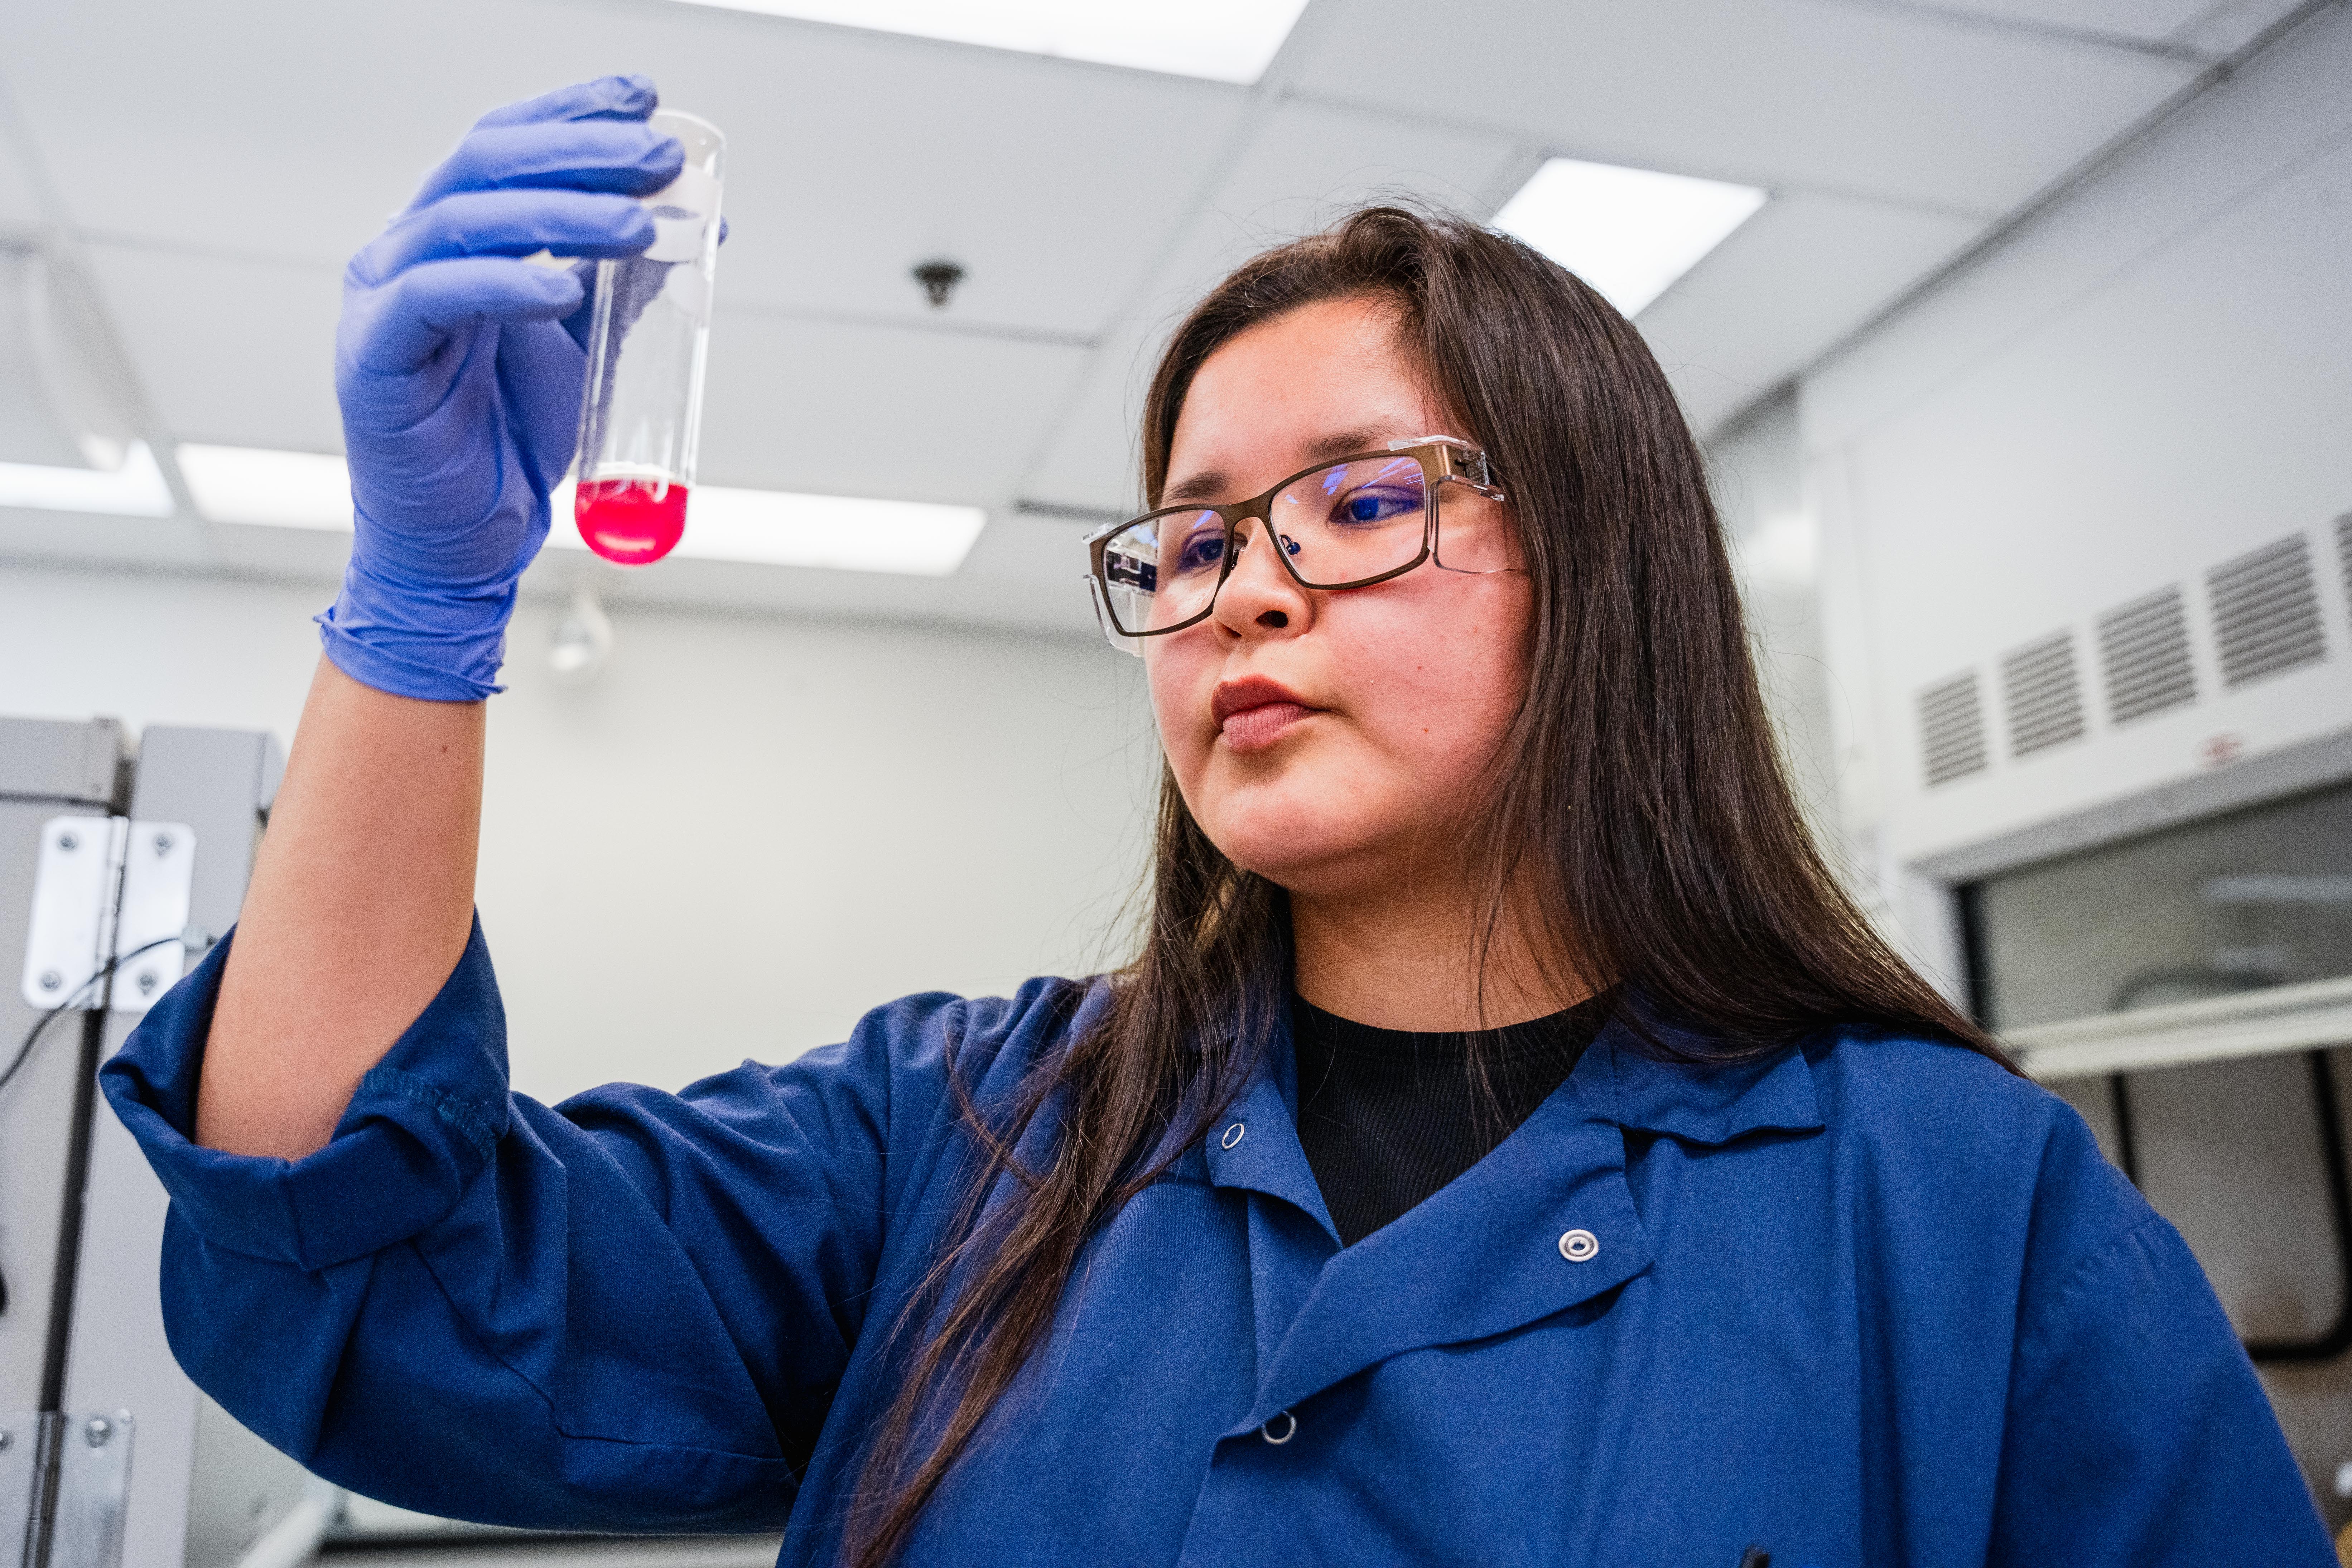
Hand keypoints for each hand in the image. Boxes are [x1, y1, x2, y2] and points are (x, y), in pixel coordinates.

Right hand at [320, 76, 680, 700]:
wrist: (469, 539)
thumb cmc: (515, 438)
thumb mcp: (590, 343)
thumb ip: (628, 281)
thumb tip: (703, 220)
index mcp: (456, 237)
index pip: (510, 146)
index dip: (574, 113)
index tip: (646, 99)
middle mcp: (409, 251)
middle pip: (489, 165)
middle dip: (581, 151)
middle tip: (659, 157)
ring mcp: (383, 298)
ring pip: (466, 221)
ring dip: (561, 213)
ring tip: (640, 223)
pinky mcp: (375, 355)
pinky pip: (437, 298)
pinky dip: (506, 284)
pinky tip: (564, 286)